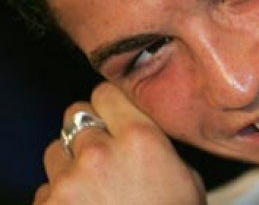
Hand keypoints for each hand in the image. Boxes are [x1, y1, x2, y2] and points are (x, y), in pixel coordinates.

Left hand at [34, 82, 205, 204]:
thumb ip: (157, 144)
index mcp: (140, 138)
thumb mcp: (184, 176)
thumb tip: (141, 129)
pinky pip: (45, 190)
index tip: (113, 115)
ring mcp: (68, 182)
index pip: (105, 93)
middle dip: (87, 131)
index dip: (109, 104)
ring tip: (92, 189)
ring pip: (55, 151)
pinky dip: (60, 198)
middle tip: (102, 152)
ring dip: (70, 164)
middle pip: (75, 116)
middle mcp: (100, 152)